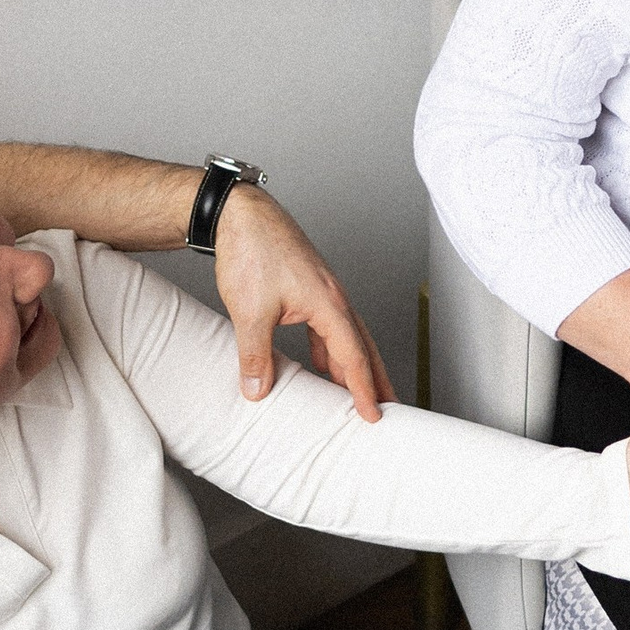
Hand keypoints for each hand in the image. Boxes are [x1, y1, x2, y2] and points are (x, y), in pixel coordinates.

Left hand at [211, 185, 395, 420]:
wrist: (240, 214)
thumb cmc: (251, 252)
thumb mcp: (250, 311)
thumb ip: (255, 355)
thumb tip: (257, 390)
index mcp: (329, 303)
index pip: (354, 355)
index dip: (364, 388)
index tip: (373, 414)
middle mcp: (333, 297)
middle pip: (364, 346)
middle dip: (377, 379)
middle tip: (389, 407)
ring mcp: (322, 292)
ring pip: (347, 337)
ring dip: (355, 366)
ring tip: (361, 393)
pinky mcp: (308, 290)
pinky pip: (328, 329)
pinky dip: (331, 351)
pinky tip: (324, 366)